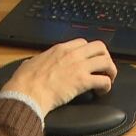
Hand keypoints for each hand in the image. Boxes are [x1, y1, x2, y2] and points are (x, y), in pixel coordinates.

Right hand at [1, 39, 117, 114]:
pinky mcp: (83, 82)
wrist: (26, 93)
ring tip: (108, 79)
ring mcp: (79, 67)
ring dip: (110, 71)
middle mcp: (72, 54)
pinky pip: (104, 80)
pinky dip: (107, 86)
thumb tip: (36, 62)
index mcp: (60, 49)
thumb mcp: (30, 63)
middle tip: (104, 68)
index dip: (89, 51)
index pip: (83, 42)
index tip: (89, 60)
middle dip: (105, 57)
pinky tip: (102, 92)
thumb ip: (38, 60)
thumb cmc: (25, 81)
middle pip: (99, 47)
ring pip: (106, 62)